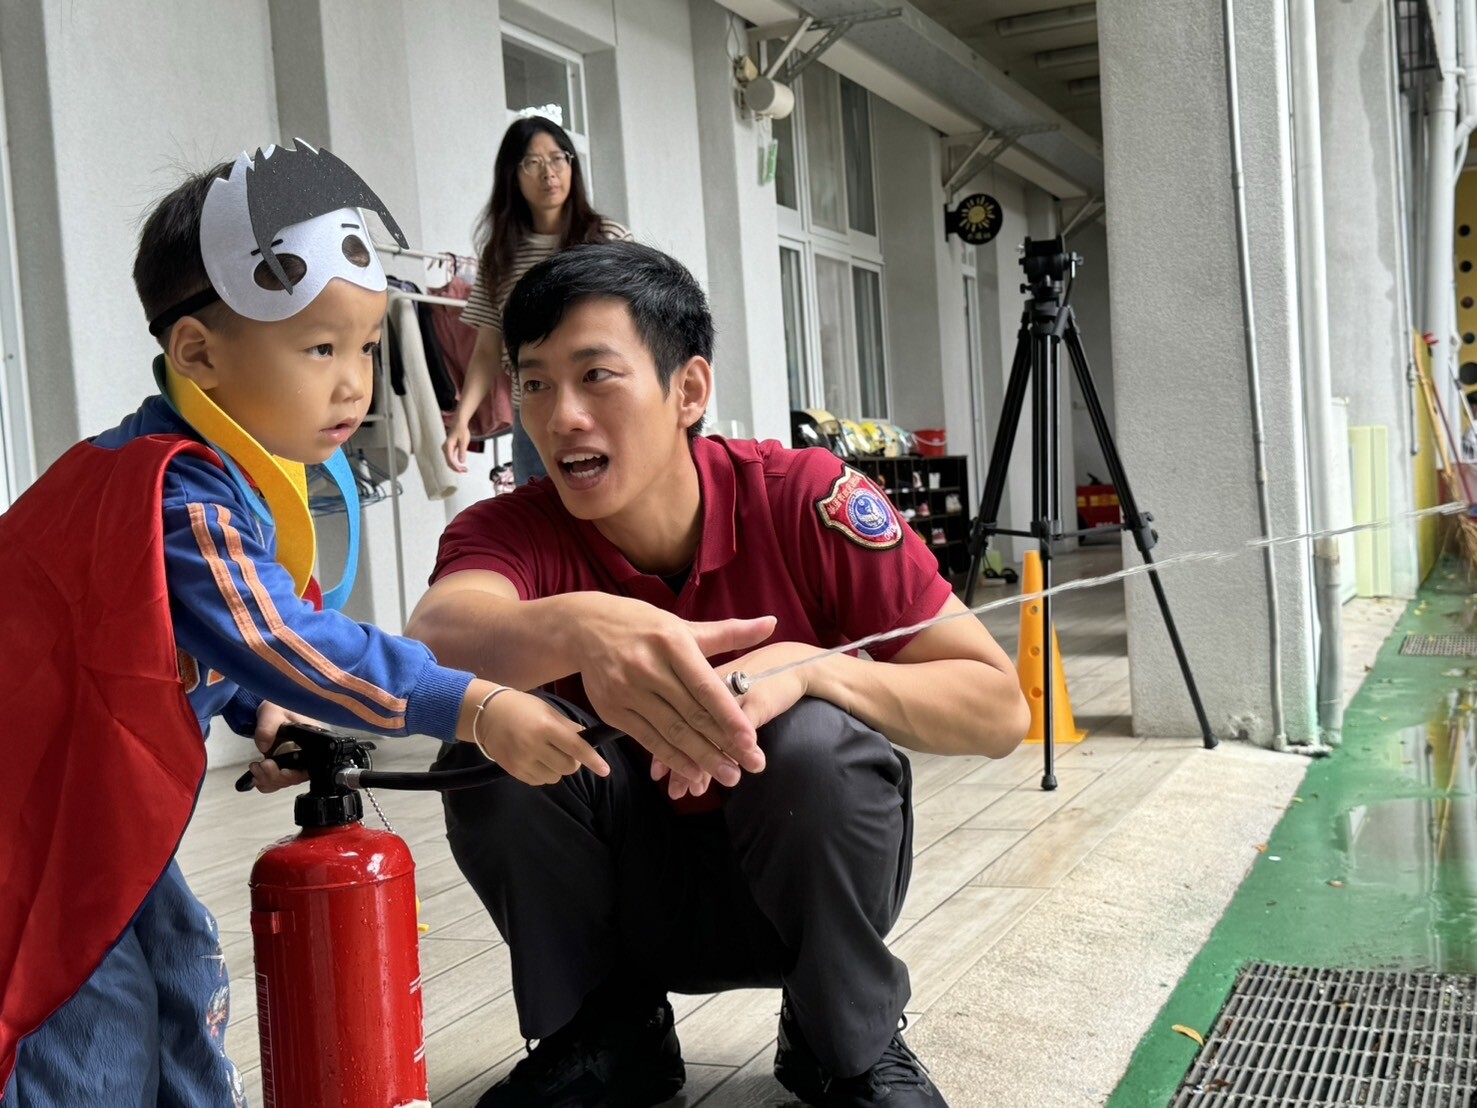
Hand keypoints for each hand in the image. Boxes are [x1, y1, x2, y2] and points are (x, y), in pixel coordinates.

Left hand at [247, 701, 314, 793]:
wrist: (273, 706)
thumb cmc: (279, 704)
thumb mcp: (273, 711)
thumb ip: (268, 727)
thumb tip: (264, 747)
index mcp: (312, 742)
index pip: (308, 768)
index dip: (293, 774)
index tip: (277, 768)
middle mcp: (306, 755)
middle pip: (295, 778)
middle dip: (275, 776)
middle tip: (260, 765)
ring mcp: (293, 761)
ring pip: (284, 782)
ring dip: (267, 780)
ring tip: (255, 767)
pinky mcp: (282, 765)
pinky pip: (276, 782)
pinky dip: (264, 783)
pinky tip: (256, 774)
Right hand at [443, 421, 470, 472]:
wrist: (459, 424)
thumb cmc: (461, 431)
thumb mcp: (464, 441)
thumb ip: (462, 451)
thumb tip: (461, 461)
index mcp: (448, 446)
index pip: (450, 459)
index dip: (455, 466)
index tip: (462, 470)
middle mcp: (445, 448)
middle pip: (449, 462)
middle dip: (456, 468)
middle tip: (465, 470)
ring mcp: (446, 450)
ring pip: (449, 462)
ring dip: (456, 467)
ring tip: (464, 469)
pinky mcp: (449, 450)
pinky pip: (451, 459)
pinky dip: (456, 464)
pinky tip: (461, 466)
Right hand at [476, 689, 611, 785]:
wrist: (487, 714)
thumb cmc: (522, 708)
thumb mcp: (548, 711)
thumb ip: (569, 727)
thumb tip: (589, 741)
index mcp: (545, 727)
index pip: (575, 747)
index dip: (593, 760)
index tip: (605, 770)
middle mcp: (534, 745)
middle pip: (568, 767)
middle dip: (573, 762)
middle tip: (565, 750)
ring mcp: (522, 760)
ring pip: (555, 777)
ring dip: (557, 768)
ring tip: (547, 754)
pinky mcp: (513, 771)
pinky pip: (540, 781)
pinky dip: (544, 773)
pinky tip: (536, 759)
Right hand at [571, 597, 775, 790]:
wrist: (584, 628)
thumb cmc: (644, 626)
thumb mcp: (684, 626)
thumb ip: (729, 633)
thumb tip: (771, 625)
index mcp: (672, 643)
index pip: (706, 687)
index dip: (729, 717)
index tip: (751, 740)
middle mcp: (648, 667)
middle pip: (692, 715)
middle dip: (724, 744)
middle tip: (751, 766)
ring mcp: (627, 690)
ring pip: (671, 732)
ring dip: (702, 758)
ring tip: (729, 775)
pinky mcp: (611, 709)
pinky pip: (647, 739)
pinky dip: (672, 758)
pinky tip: (693, 772)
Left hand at [649, 641, 824, 798]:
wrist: (792, 663)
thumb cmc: (752, 679)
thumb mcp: (724, 694)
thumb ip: (701, 713)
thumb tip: (676, 745)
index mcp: (693, 678)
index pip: (670, 717)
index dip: (661, 747)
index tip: (657, 775)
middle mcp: (707, 687)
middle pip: (685, 730)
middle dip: (678, 766)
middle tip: (675, 792)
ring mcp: (730, 696)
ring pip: (709, 737)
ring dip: (703, 768)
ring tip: (697, 792)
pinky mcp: (753, 704)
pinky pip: (737, 736)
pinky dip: (734, 757)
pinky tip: (729, 773)